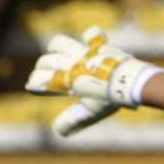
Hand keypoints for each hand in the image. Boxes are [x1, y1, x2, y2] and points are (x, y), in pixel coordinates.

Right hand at [25, 26, 163, 134]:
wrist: (131, 83)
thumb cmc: (110, 99)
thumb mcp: (89, 113)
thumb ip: (71, 122)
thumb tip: (57, 129)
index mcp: (68, 81)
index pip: (40, 79)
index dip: (33, 84)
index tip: (32, 87)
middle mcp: (74, 64)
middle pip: (46, 61)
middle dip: (40, 69)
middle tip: (44, 76)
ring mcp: (86, 53)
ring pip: (60, 43)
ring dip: (54, 48)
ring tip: (56, 54)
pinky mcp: (100, 46)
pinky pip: (91, 33)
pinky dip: (88, 36)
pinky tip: (87, 44)